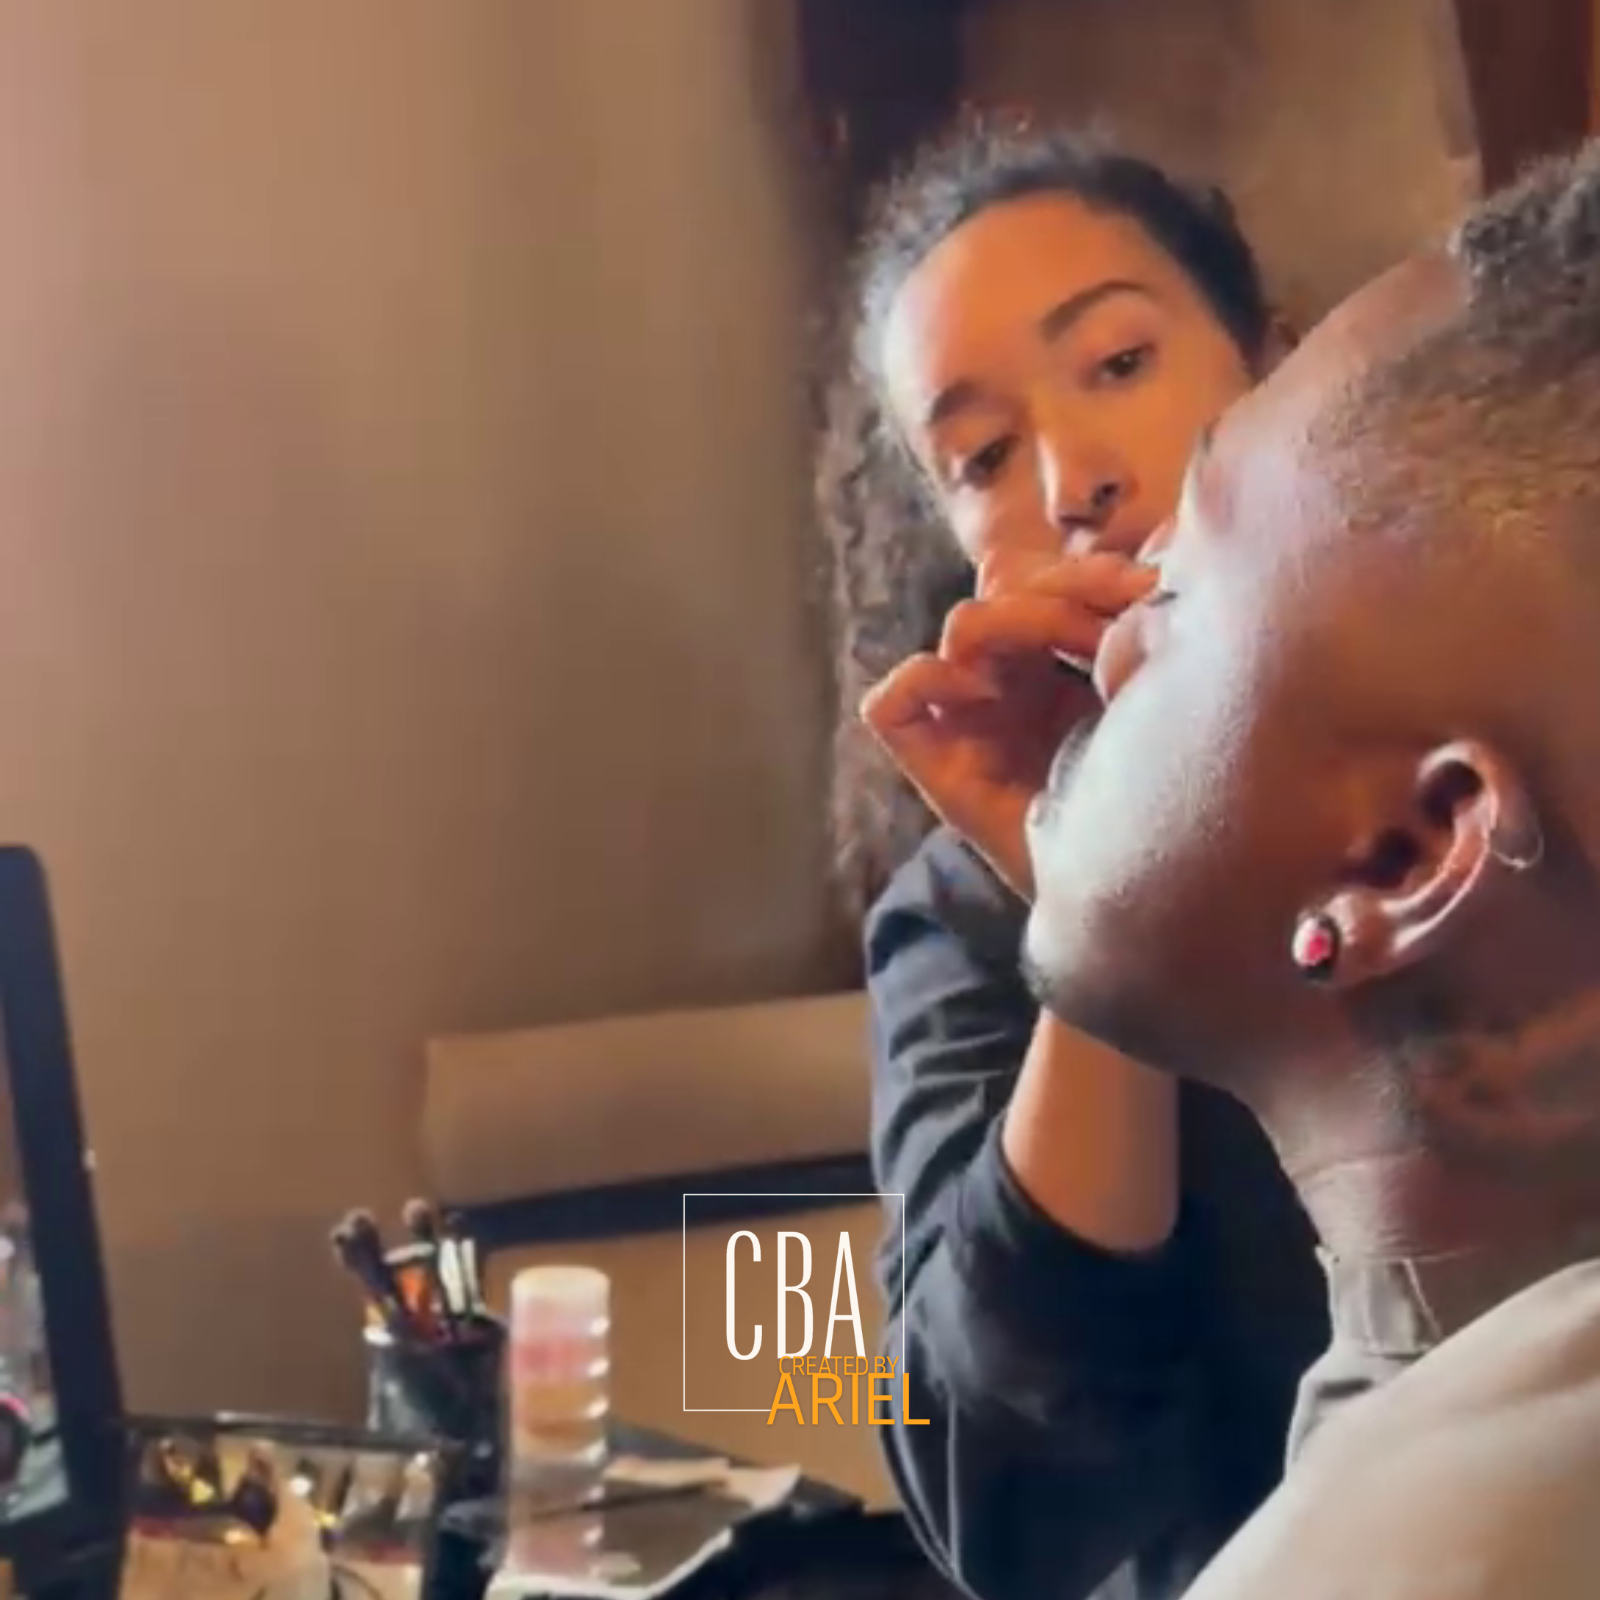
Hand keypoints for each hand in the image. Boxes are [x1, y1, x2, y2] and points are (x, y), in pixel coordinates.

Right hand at [860, 553, 1154, 898]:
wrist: (1139, 891)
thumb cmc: (1157, 798)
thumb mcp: (1164, 693)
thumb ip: (1152, 627)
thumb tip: (1161, 552)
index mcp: (1062, 663)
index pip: (1051, 578)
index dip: (1092, 573)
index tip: (1149, 595)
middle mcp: (1010, 680)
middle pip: (1006, 587)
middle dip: (1063, 594)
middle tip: (1111, 633)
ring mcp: (968, 717)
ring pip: (962, 626)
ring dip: (1017, 624)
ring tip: (1067, 659)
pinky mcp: (931, 759)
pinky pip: (893, 701)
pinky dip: (926, 681)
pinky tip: (986, 693)